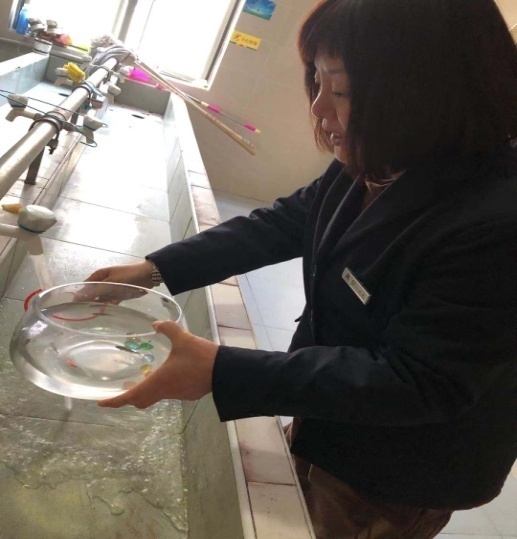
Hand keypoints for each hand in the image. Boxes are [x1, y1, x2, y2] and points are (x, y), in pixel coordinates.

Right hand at [75, 261, 156, 302]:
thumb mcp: (111, 282)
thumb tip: (78, 297)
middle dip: (92, 302)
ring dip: (102, 304)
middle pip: (93, 294)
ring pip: (102, 299)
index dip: (80, 296)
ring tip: (101, 310)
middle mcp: (103, 282)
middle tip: (89, 312)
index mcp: (99, 275)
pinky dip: (112, 304)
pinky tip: (111, 308)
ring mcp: (111, 289)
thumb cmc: (128, 275)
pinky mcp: (119, 295)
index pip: (85, 286)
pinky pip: (112, 301)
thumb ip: (96, 290)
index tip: (76, 307)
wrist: (148, 275)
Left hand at [98, 320, 217, 408]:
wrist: (225, 371)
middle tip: (122, 388)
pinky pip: (169, 393)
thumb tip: (156, 323)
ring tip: (144, 378)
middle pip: (141, 401)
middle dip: (129, 398)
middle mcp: (165, 392)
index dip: (114, 401)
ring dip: (146, 391)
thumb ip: (168, 329)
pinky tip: (168, 374)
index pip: (131, 397)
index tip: (101, 403)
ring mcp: (177, 395)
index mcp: (159, 381)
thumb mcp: (182, 338)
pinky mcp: (188, 394)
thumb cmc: (200, 356)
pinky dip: (162, 388)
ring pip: (155, 397)